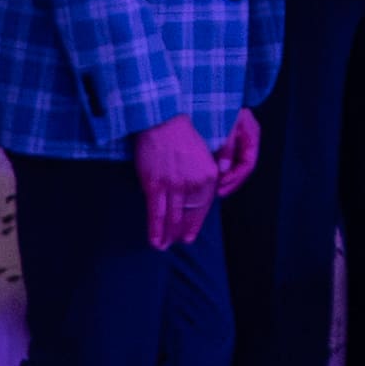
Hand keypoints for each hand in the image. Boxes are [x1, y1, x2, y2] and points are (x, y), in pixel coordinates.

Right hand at [139, 122, 220, 244]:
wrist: (162, 120)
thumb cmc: (180, 135)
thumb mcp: (201, 156)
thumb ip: (201, 177)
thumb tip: (192, 199)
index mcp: (209, 176)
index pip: (202, 208)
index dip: (194, 224)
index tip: (188, 236)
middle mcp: (194, 183)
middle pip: (187, 216)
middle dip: (180, 233)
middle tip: (174, 242)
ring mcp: (174, 186)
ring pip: (172, 218)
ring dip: (167, 236)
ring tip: (163, 245)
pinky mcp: (155, 185)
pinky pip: (156, 214)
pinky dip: (155, 230)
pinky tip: (155, 241)